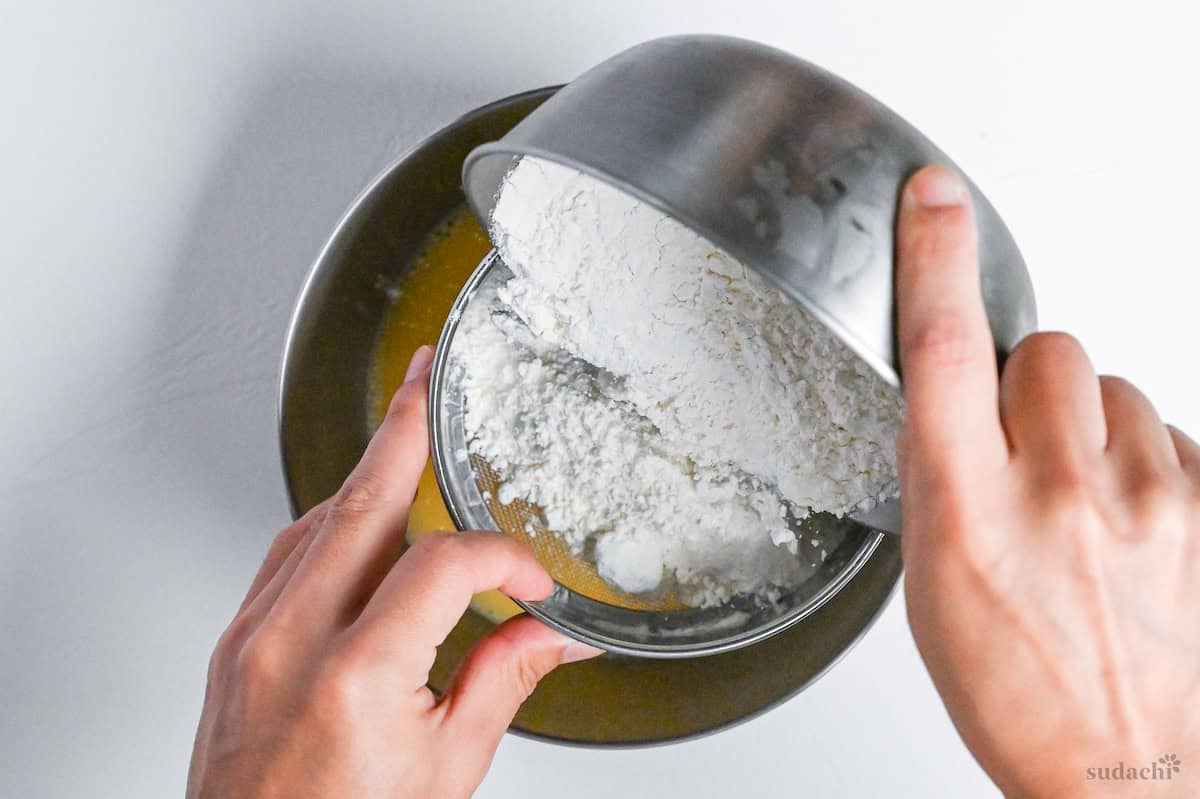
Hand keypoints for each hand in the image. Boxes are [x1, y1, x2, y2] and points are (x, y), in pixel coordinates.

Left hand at [187, 345, 600, 798]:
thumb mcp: (445, 768)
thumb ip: (503, 679)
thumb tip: (555, 633)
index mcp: (356, 677)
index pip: (443, 566)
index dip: (501, 559)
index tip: (530, 582)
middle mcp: (291, 643)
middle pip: (361, 503)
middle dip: (401, 427)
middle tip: (425, 374)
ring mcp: (253, 639)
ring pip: (317, 520)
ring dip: (367, 472)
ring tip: (402, 433)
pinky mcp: (236, 645)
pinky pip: (285, 556)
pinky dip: (332, 521)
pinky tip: (360, 516)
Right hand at [895, 166, 1199, 796]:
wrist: (1121, 769)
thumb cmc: (1015, 688)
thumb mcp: (932, 583)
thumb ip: (939, 478)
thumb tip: (953, 407)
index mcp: (969, 510)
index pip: (945, 348)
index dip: (934, 258)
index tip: (933, 200)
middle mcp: (1062, 493)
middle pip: (1045, 349)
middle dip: (1025, 381)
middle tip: (1021, 451)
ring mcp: (1149, 498)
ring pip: (1110, 386)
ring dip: (1087, 424)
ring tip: (1078, 502)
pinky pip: (1166, 430)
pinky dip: (1140, 459)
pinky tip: (1124, 522)